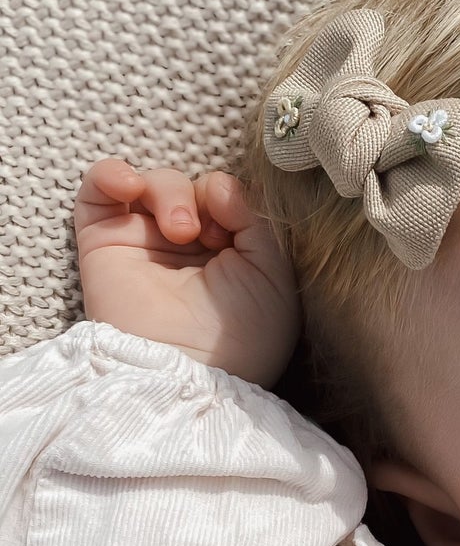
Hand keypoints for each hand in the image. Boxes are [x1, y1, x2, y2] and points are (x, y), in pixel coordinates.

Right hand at [74, 159, 300, 387]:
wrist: (193, 371)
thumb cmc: (244, 334)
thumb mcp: (275, 273)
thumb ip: (257, 219)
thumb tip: (218, 182)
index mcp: (231, 252)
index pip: (227, 196)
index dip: (233, 201)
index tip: (236, 234)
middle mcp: (188, 246)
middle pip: (192, 186)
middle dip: (202, 197)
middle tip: (208, 236)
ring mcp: (144, 243)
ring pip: (152, 183)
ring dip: (169, 191)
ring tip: (179, 230)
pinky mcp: (104, 244)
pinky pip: (98, 191)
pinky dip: (111, 174)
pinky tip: (128, 184)